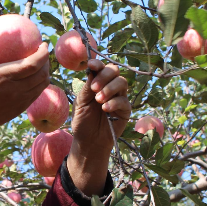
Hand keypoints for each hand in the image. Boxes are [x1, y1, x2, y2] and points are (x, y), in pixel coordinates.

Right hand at [0, 24, 50, 158]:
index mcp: (3, 77)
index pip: (32, 65)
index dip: (42, 54)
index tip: (43, 44)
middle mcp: (15, 89)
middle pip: (42, 74)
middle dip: (47, 61)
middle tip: (43, 52)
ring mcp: (20, 101)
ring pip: (42, 85)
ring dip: (46, 73)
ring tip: (41, 64)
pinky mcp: (21, 109)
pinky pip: (37, 93)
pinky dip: (40, 84)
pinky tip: (34, 77)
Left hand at [68, 59, 130, 195]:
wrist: (88, 141)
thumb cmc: (83, 120)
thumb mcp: (81, 102)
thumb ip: (87, 88)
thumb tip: (92, 70)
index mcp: (97, 83)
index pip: (101, 68)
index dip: (98, 64)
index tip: (91, 65)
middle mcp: (110, 87)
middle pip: (114, 71)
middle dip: (104, 76)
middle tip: (94, 88)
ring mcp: (119, 97)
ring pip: (122, 82)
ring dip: (109, 88)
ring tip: (98, 100)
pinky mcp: (125, 110)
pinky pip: (124, 100)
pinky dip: (114, 102)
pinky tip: (105, 109)